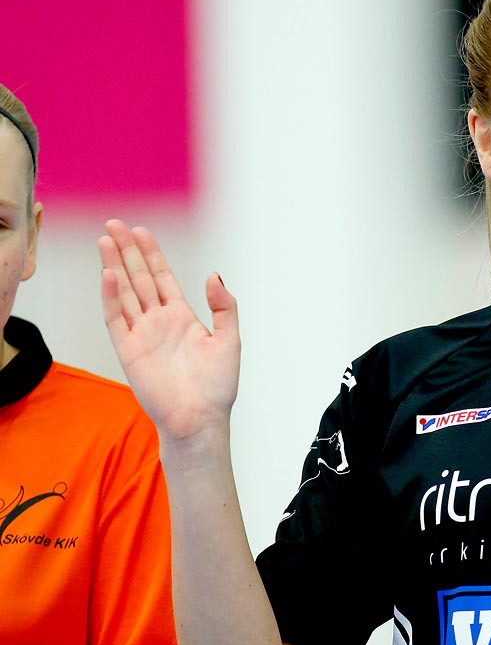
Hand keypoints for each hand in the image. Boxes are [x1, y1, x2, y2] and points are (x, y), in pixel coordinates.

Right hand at [98, 220, 239, 443]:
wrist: (199, 419)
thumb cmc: (217, 387)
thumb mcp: (229, 340)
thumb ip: (224, 306)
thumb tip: (214, 275)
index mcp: (182, 317)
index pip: (162, 278)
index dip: (152, 254)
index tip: (141, 231)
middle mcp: (158, 322)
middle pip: (138, 278)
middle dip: (127, 251)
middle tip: (114, 225)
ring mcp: (141, 334)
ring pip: (124, 293)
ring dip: (115, 266)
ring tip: (105, 240)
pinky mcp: (128, 350)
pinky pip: (117, 319)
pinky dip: (111, 297)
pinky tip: (108, 275)